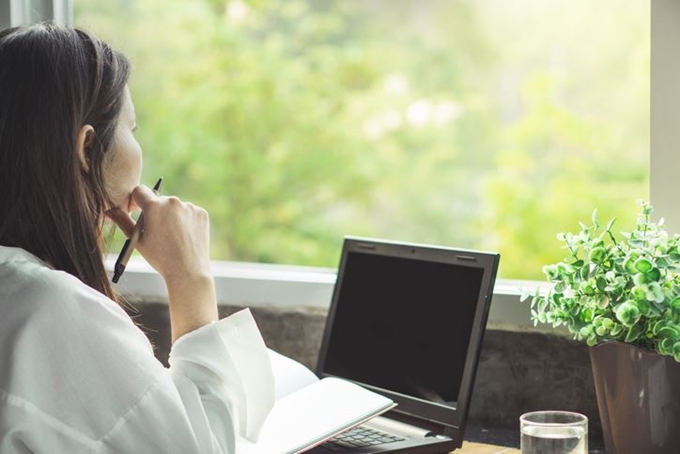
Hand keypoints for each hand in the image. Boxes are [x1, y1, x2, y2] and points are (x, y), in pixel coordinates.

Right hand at [106, 185, 217, 340]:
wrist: (188, 271)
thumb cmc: (160, 257)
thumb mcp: (137, 240)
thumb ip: (123, 222)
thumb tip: (109, 210)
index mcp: (154, 206)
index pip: (140, 191)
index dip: (137, 200)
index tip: (137, 209)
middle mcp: (172, 202)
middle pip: (159, 200)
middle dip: (156, 211)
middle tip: (158, 231)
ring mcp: (189, 207)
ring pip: (175, 207)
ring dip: (172, 216)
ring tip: (173, 236)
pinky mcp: (201, 213)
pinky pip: (189, 212)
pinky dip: (186, 220)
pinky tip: (185, 236)